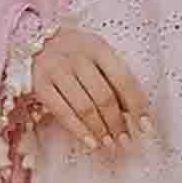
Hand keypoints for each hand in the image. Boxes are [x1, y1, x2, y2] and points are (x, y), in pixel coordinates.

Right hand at [30, 26, 155, 157]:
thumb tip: (132, 114)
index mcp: (98, 48)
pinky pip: (62, 112)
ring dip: (100, 130)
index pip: (123, 80)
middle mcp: (77, 57)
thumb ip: (113, 80)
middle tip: (125, 141)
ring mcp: (57, 70)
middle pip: (104, 96)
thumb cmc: (75, 52)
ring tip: (110, 144)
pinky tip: (90, 142)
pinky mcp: (40, 84)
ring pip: (84, 106)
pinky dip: (78, 130)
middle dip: (117, 123)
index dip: (137, 105)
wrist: (35, 37)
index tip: (146, 126)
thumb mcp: (98, 56)